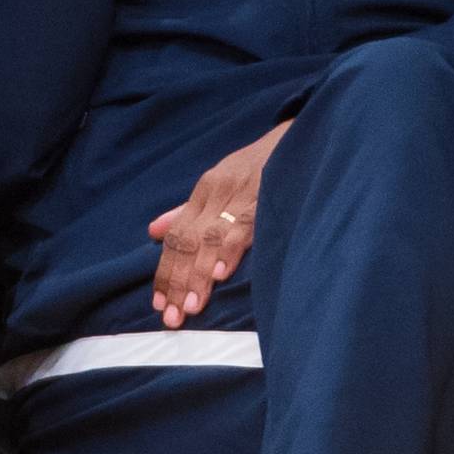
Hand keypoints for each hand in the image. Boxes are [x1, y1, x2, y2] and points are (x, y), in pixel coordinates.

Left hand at [148, 122, 291, 327]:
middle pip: (188, 241)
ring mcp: (241, 195)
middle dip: (178, 281)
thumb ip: (188, 210)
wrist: (300, 136)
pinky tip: (221, 273)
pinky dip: (231, 248)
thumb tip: (153, 231)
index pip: (176, 236)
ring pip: (211, 238)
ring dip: (199, 274)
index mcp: (205, 191)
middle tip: (172, 318)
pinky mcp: (265, 197)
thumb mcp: (220, 182)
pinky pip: (245, 224)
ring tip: (191, 306)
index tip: (158, 304)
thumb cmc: (260, 164)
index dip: (166, 270)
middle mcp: (218, 193)